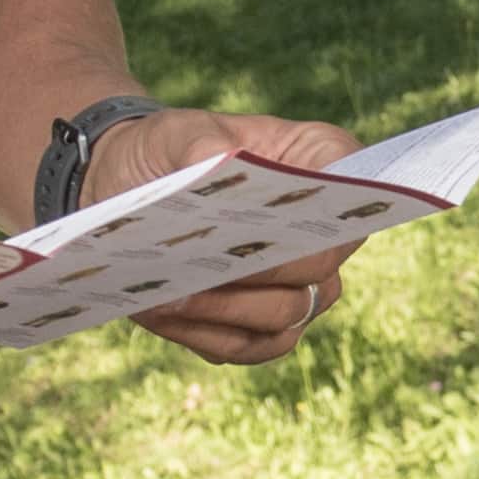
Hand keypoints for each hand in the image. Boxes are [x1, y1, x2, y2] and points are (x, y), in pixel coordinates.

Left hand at [97, 108, 367, 362]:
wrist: (124, 190)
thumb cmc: (166, 151)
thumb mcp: (174, 133)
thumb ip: (202, 144)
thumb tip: (221, 165)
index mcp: (315, 165)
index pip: (355, 186)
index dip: (339, 206)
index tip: (292, 214)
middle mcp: (317, 232)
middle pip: (322, 262)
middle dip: (270, 269)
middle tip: (217, 265)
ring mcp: (293, 284)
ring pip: (290, 313)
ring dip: (229, 310)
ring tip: (172, 296)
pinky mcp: (256, 325)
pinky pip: (249, 346)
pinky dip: (205, 335)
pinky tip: (160, 313)